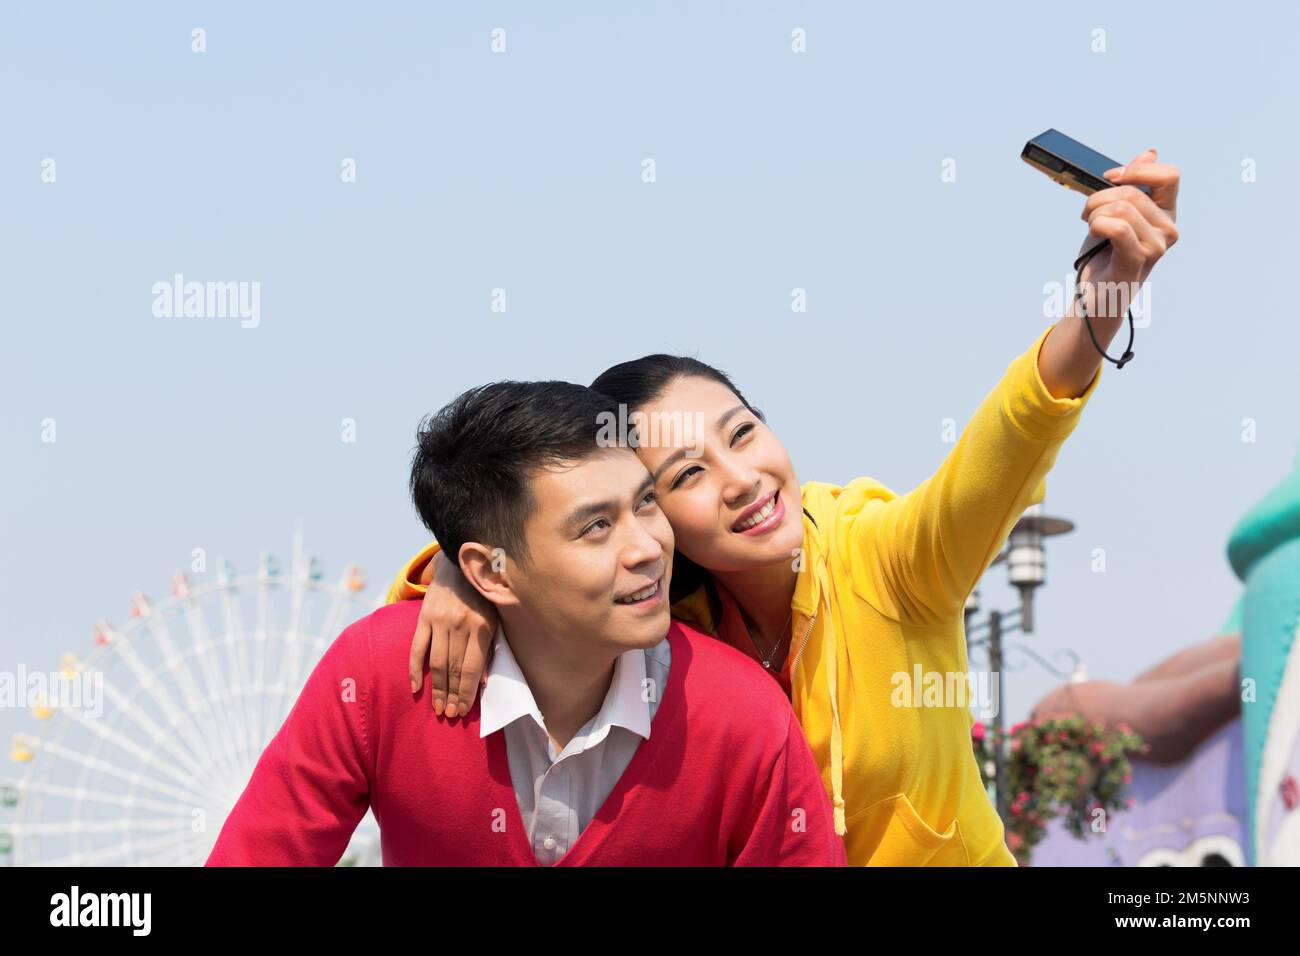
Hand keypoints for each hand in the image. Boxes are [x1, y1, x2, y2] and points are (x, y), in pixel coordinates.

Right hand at [407, 551, 497, 716]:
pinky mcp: (424, 617)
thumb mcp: (494, 619)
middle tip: (449, 714)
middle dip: (451, 694)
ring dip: (436, 688)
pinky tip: (416, 688)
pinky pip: (417, 648)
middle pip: (453, 668)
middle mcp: (460, 624)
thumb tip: (483, 682)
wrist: (460, 563)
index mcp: (481, 626)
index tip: (463, 710)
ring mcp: (439, 620)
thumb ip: (489, 648)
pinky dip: (415, 670)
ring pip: (436, 662)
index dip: (466, 692)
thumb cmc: (481, 596)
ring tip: (437, 707)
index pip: (472, 668)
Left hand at [1074, 148, 1179, 318]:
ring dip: (1094, 213)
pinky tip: (1094, 234)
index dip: (1137, 170)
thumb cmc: (1103, 255)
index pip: (1169, 175)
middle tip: (1088, 214)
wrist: (1092, 296)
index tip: (1111, 177)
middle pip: (1132, 191)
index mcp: (1165, 214)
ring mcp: (1156, 246)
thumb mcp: (1115, 213)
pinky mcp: (1138, 260)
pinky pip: (1117, 227)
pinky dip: (1097, 225)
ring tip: (1091, 226)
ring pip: (1121, 207)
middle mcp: (1168, 229)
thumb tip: (1150, 153)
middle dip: (1099, 197)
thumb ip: (1132, 184)